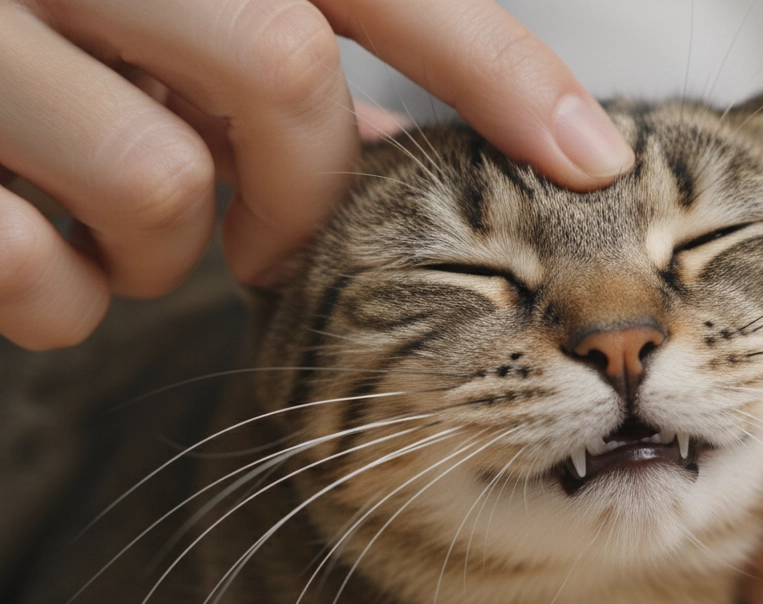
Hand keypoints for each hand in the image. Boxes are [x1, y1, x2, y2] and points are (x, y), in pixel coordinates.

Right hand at [0, 0, 633, 349]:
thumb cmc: (28, 18)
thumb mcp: (153, 1)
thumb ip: (262, 35)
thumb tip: (384, 132)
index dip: (494, 63)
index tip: (591, 160)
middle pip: (273, 72)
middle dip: (305, 183)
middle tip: (279, 233)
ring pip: (158, 179)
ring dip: (174, 244)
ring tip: (132, 228)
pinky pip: (32, 268)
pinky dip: (64, 300)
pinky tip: (45, 265)